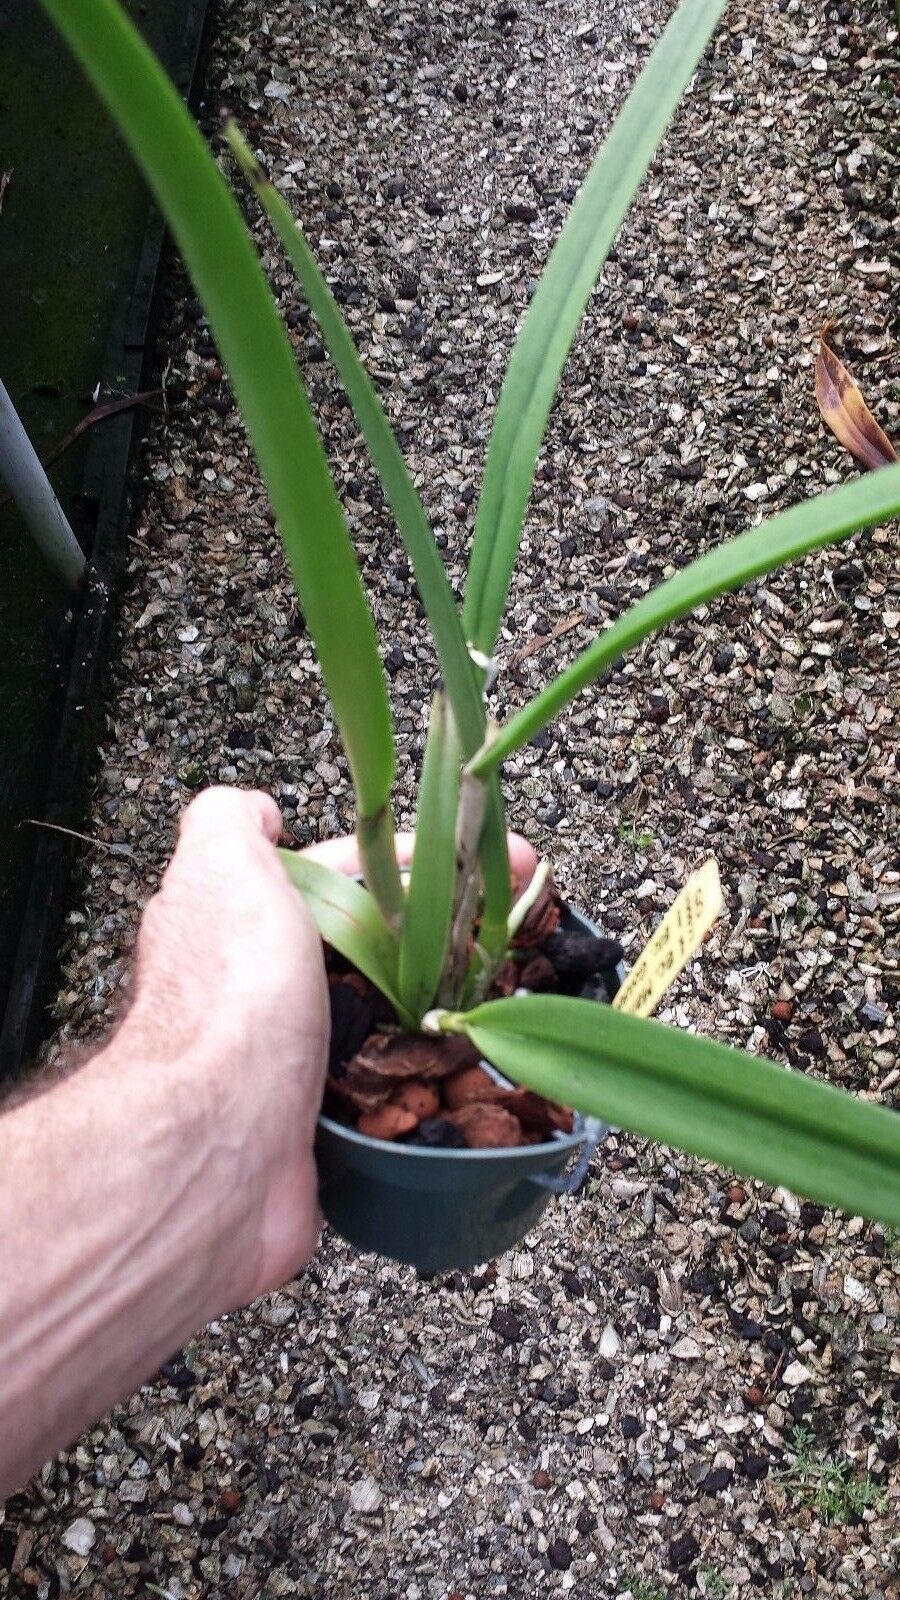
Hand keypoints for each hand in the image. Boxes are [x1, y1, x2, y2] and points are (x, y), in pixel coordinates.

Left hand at [119, 789, 537, 1304]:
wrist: (220, 1144)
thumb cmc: (230, 997)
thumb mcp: (224, 864)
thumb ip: (231, 820)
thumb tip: (259, 812)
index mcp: (242, 922)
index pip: (343, 874)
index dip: (420, 860)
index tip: (496, 860)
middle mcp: (258, 990)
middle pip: (366, 947)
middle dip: (439, 937)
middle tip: (513, 937)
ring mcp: (287, 1061)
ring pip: (383, 1021)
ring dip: (442, 1010)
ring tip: (508, 999)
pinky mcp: (316, 1128)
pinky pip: (387, 1093)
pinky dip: (429, 1081)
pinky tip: (472, 1071)